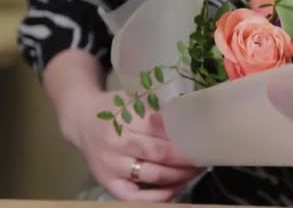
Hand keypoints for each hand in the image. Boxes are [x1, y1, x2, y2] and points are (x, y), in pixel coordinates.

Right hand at [68, 90, 200, 201]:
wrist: (81, 121)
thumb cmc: (115, 109)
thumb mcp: (134, 100)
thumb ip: (158, 108)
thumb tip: (191, 116)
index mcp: (125, 120)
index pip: (162, 131)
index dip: (185, 137)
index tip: (204, 139)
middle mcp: (116, 146)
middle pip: (160, 155)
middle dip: (187, 158)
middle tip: (205, 156)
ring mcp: (111, 168)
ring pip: (152, 177)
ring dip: (179, 176)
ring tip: (196, 170)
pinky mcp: (108, 184)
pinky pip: (135, 198)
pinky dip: (159, 197)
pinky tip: (176, 188)